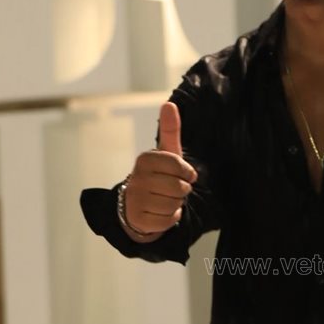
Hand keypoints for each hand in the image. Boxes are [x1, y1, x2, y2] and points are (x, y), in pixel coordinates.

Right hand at [124, 101, 197, 236]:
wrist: (136, 205)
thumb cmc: (158, 176)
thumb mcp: (166, 153)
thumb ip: (170, 130)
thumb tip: (169, 104)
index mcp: (145, 159)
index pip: (180, 167)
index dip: (187, 174)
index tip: (183, 175)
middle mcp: (137, 177)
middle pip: (179, 188)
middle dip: (181, 191)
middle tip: (171, 188)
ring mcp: (135, 199)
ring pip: (174, 205)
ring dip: (175, 204)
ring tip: (164, 199)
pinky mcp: (138, 218)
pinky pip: (168, 220)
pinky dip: (169, 218)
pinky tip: (159, 211)